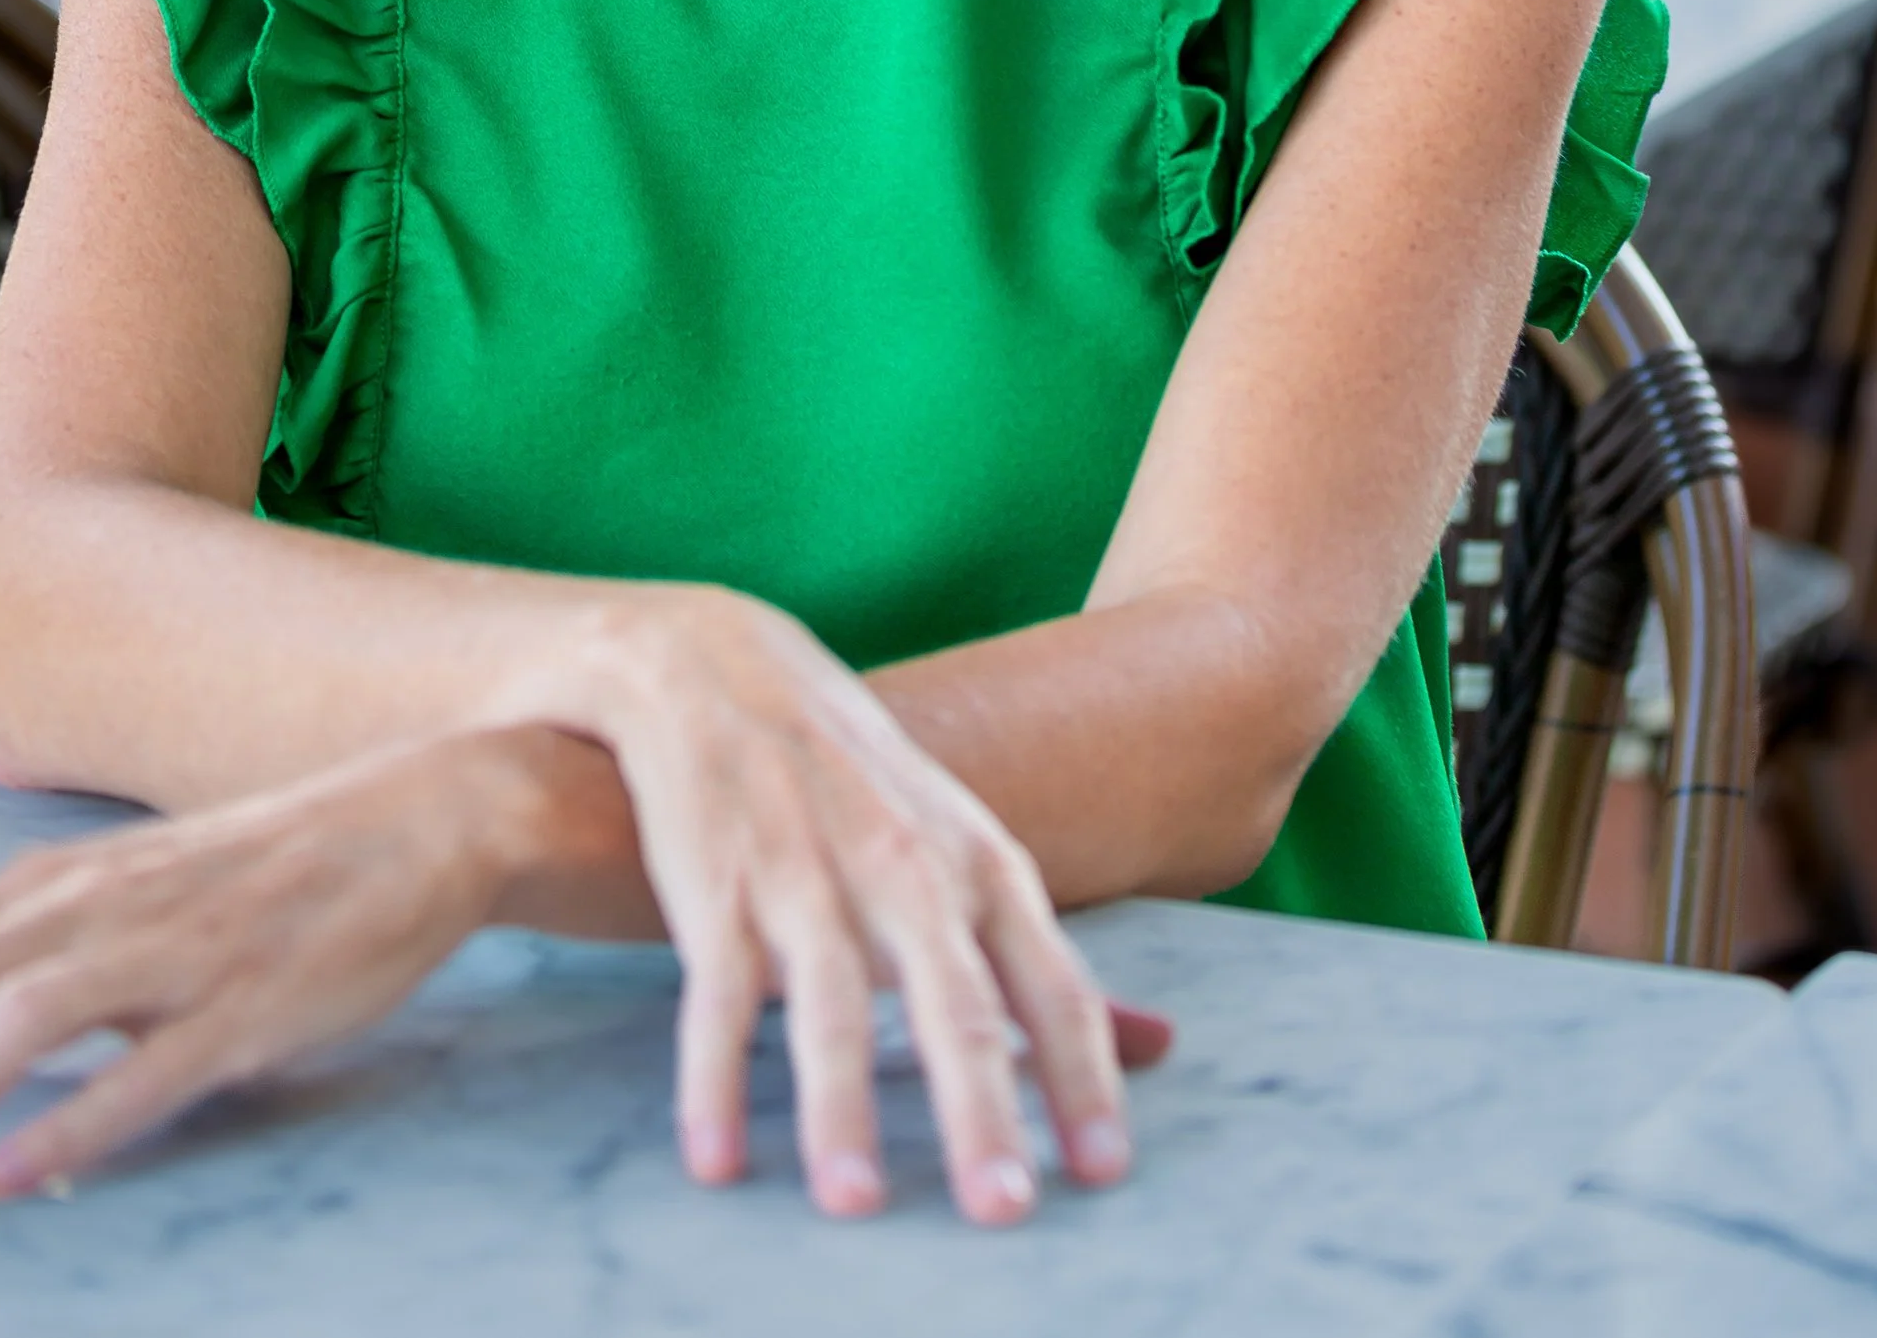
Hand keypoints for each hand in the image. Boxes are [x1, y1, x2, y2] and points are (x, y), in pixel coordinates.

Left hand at [0, 729, 539, 1205]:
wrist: (416, 819)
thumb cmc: (268, 869)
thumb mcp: (134, 890)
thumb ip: (42, 946)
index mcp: (64, 881)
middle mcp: (101, 907)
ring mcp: (174, 954)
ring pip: (20, 1021)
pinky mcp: (245, 1006)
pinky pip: (142, 1072)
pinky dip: (66, 1125)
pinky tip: (8, 1179)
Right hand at [573, 585, 1162, 1228]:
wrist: (713, 667)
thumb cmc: (860, 783)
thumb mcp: (968, 851)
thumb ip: (1046, 958)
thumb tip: (1162, 1047)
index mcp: (978, 863)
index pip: (1049, 982)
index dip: (1079, 1078)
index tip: (1103, 1173)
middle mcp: (904, 867)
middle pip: (950, 998)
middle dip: (979, 1107)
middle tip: (1002, 1209)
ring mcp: (807, 870)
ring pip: (831, 998)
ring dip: (840, 1105)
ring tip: (853, 1201)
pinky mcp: (717, 881)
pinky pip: (718, 991)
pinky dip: (715, 1076)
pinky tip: (714, 1158)